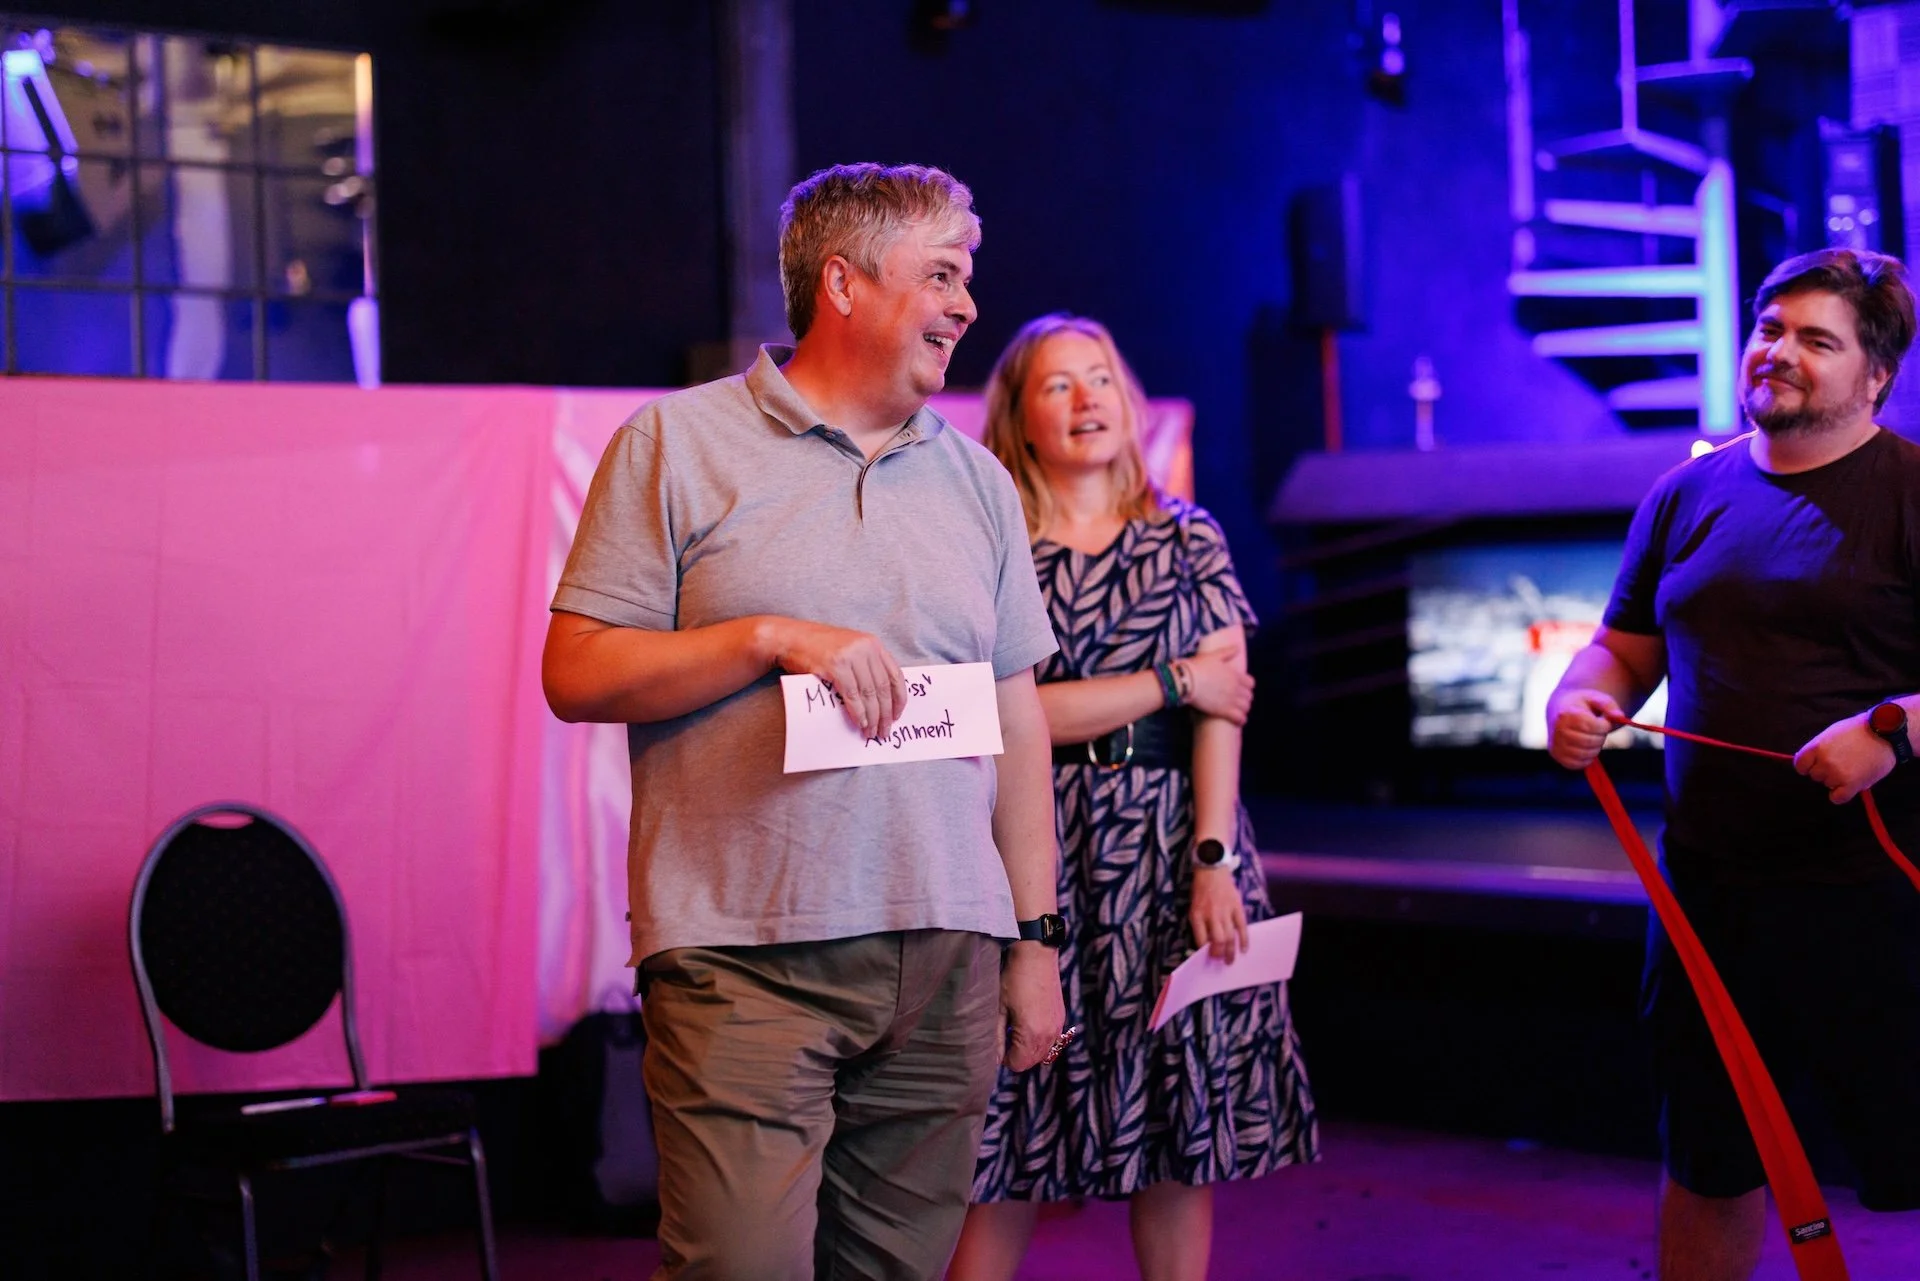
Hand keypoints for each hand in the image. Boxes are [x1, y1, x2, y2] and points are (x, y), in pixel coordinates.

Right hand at [766, 618, 906, 739]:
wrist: (789, 638)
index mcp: (873, 643)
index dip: (898, 698)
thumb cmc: (817, 647)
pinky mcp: (835, 666)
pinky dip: (857, 712)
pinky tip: (860, 722)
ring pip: (868, 693)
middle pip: (882, 687)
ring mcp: (850, 656)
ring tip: (871, 732)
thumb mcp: (849, 649)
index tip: (897, 716)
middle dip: (885, 713)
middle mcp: (865, 647)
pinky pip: (852, 695)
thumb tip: (879, 700)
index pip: (894, 674)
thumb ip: (865, 666)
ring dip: (872, 717)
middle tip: (884, 731)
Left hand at [997, 941, 1065, 1070]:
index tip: (998, 1044)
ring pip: (1043, 1052)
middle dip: (1017, 1054)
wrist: (1036, 953)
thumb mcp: (999, 1007)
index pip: (1018, 1064)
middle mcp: (1048, 1034)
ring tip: (1015, 1028)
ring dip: (1029, 1048)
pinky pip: (1051, 1040)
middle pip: (1031, 1061)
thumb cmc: (1014, 978)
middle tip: (1005, 1036)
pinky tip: (1028, 1022)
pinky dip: (1039, 1039)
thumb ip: (996, 1036)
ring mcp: (1057, 1026)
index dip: (1005, 1059)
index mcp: (1031, 1034)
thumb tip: (992, 1058)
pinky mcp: (1060, 1017)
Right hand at [1176, 650, 1254, 724]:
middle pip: (1249, 696)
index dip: (1247, 687)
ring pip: (1246, 707)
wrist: (1186, 680)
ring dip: (1244, 709)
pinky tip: (1239, 721)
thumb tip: (1238, 647)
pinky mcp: (1223, 710)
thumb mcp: (1214, 655)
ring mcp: (1231, 700)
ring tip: (1238, 711)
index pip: (1251, 683)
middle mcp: (1236, 688)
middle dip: (1245, 698)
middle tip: (1239, 701)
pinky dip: (1241, 720)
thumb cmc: (1198, 666)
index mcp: (1235, 675)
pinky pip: (1239, 718)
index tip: (1242, 689)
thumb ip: (1227, 652)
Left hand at [1190, 864, 1249, 961]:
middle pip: (1217, 941)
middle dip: (1219, 955)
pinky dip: (1243, 940)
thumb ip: (1199, 924)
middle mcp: (1211, 915)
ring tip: (1230, 961)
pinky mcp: (1237, 908)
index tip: (1207, 958)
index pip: (1200, 939)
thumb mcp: (1194, 907)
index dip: (1204, 952)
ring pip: (1230, 937)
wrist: (1212, 870)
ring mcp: (1226, 911)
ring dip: (1230, 951)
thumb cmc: (1201, 890)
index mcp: (1197, 915)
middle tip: (1220, 962)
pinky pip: (1242, 927)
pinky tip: (1243, 949)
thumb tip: (1206, 943)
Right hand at [1545, 689, 1624, 769]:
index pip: (1592, 726)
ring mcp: (1555, 744)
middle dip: (1600, 736)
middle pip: (1590, 741)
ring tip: (1591, 737)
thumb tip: (1619, 716)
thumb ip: (1609, 706)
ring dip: (1595, 747)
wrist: (1560, 710)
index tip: (1603, 721)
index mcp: (1566, 714)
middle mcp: (1558, 730)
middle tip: (1597, 730)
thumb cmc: (1582, 705)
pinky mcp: (1557, 755)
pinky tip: (1586, 747)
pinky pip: (1578, 764)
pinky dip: (1587, 757)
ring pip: (1586, 754)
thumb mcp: (1596, 698)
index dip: (1604, 726)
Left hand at [1794, 711, 1893, 804]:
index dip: (1808, 766)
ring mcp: (1836, 774)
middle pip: (1815, 775)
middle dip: (1825, 771)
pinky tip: (1848, 787)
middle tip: (1842, 763)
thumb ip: (1819, 748)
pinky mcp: (1852, 785)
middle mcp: (1823, 762)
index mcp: (1816, 747)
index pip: (1800, 765)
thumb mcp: (1831, 734)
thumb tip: (1810, 762)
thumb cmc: (1857, 730)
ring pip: (1827, 785)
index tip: (1817, 764)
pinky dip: (1840, 795)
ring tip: (1852, 769)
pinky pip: (1837, 798)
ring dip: (1837, 781)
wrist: (1884, 733)